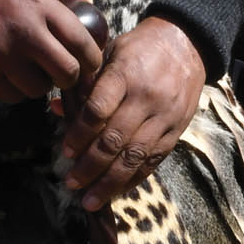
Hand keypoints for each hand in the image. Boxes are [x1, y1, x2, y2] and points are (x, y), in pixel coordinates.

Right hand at [0, 0, 102, 102]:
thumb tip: (88, 2)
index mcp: (41, 5)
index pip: (82, 42)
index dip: (93, 58)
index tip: (91, 61)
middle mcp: (25, 32)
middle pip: (66, 72)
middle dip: (73, 76)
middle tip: (69, 71)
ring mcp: (2, 53)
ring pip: (39, 88)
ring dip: (44, 84)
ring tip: (41, 73)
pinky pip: (10, 95)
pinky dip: (19, 92)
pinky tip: (19, 78)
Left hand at [60, 17, 205, 210]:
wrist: (187, 44)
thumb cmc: (140, 48)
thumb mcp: (110, 52)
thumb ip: (85, 82)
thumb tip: (57, 109)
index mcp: (125, 74)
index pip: (99, 110)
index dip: (80, 134)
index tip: (65, 151)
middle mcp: (146, 98)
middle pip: (115, 139)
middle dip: (90, 166)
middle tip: (71, 182)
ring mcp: (164, 116)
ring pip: (135, 156)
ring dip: (110, 182)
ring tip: (90, 200)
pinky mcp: (177, 130)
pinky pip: (153, 160)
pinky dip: (133, 179)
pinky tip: (116, 191)